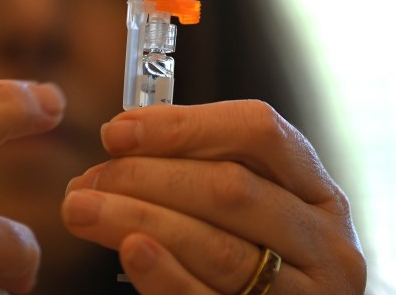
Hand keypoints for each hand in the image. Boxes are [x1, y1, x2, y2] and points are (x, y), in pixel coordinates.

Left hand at [62, 101, 365, 293]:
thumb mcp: (241, 198)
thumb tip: (121, 137)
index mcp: (310, 185)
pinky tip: (130, 250)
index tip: (117, 132)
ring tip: (81, 209)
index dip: (182, 125)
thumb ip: (196, 165)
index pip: (256, 130)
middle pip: (230, 188)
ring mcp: (307, 291)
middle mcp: (322, 236)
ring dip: (138, 220)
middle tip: (87, 181)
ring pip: (217, 248)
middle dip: (146, 178)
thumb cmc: (247, 243)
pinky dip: (166, 274)